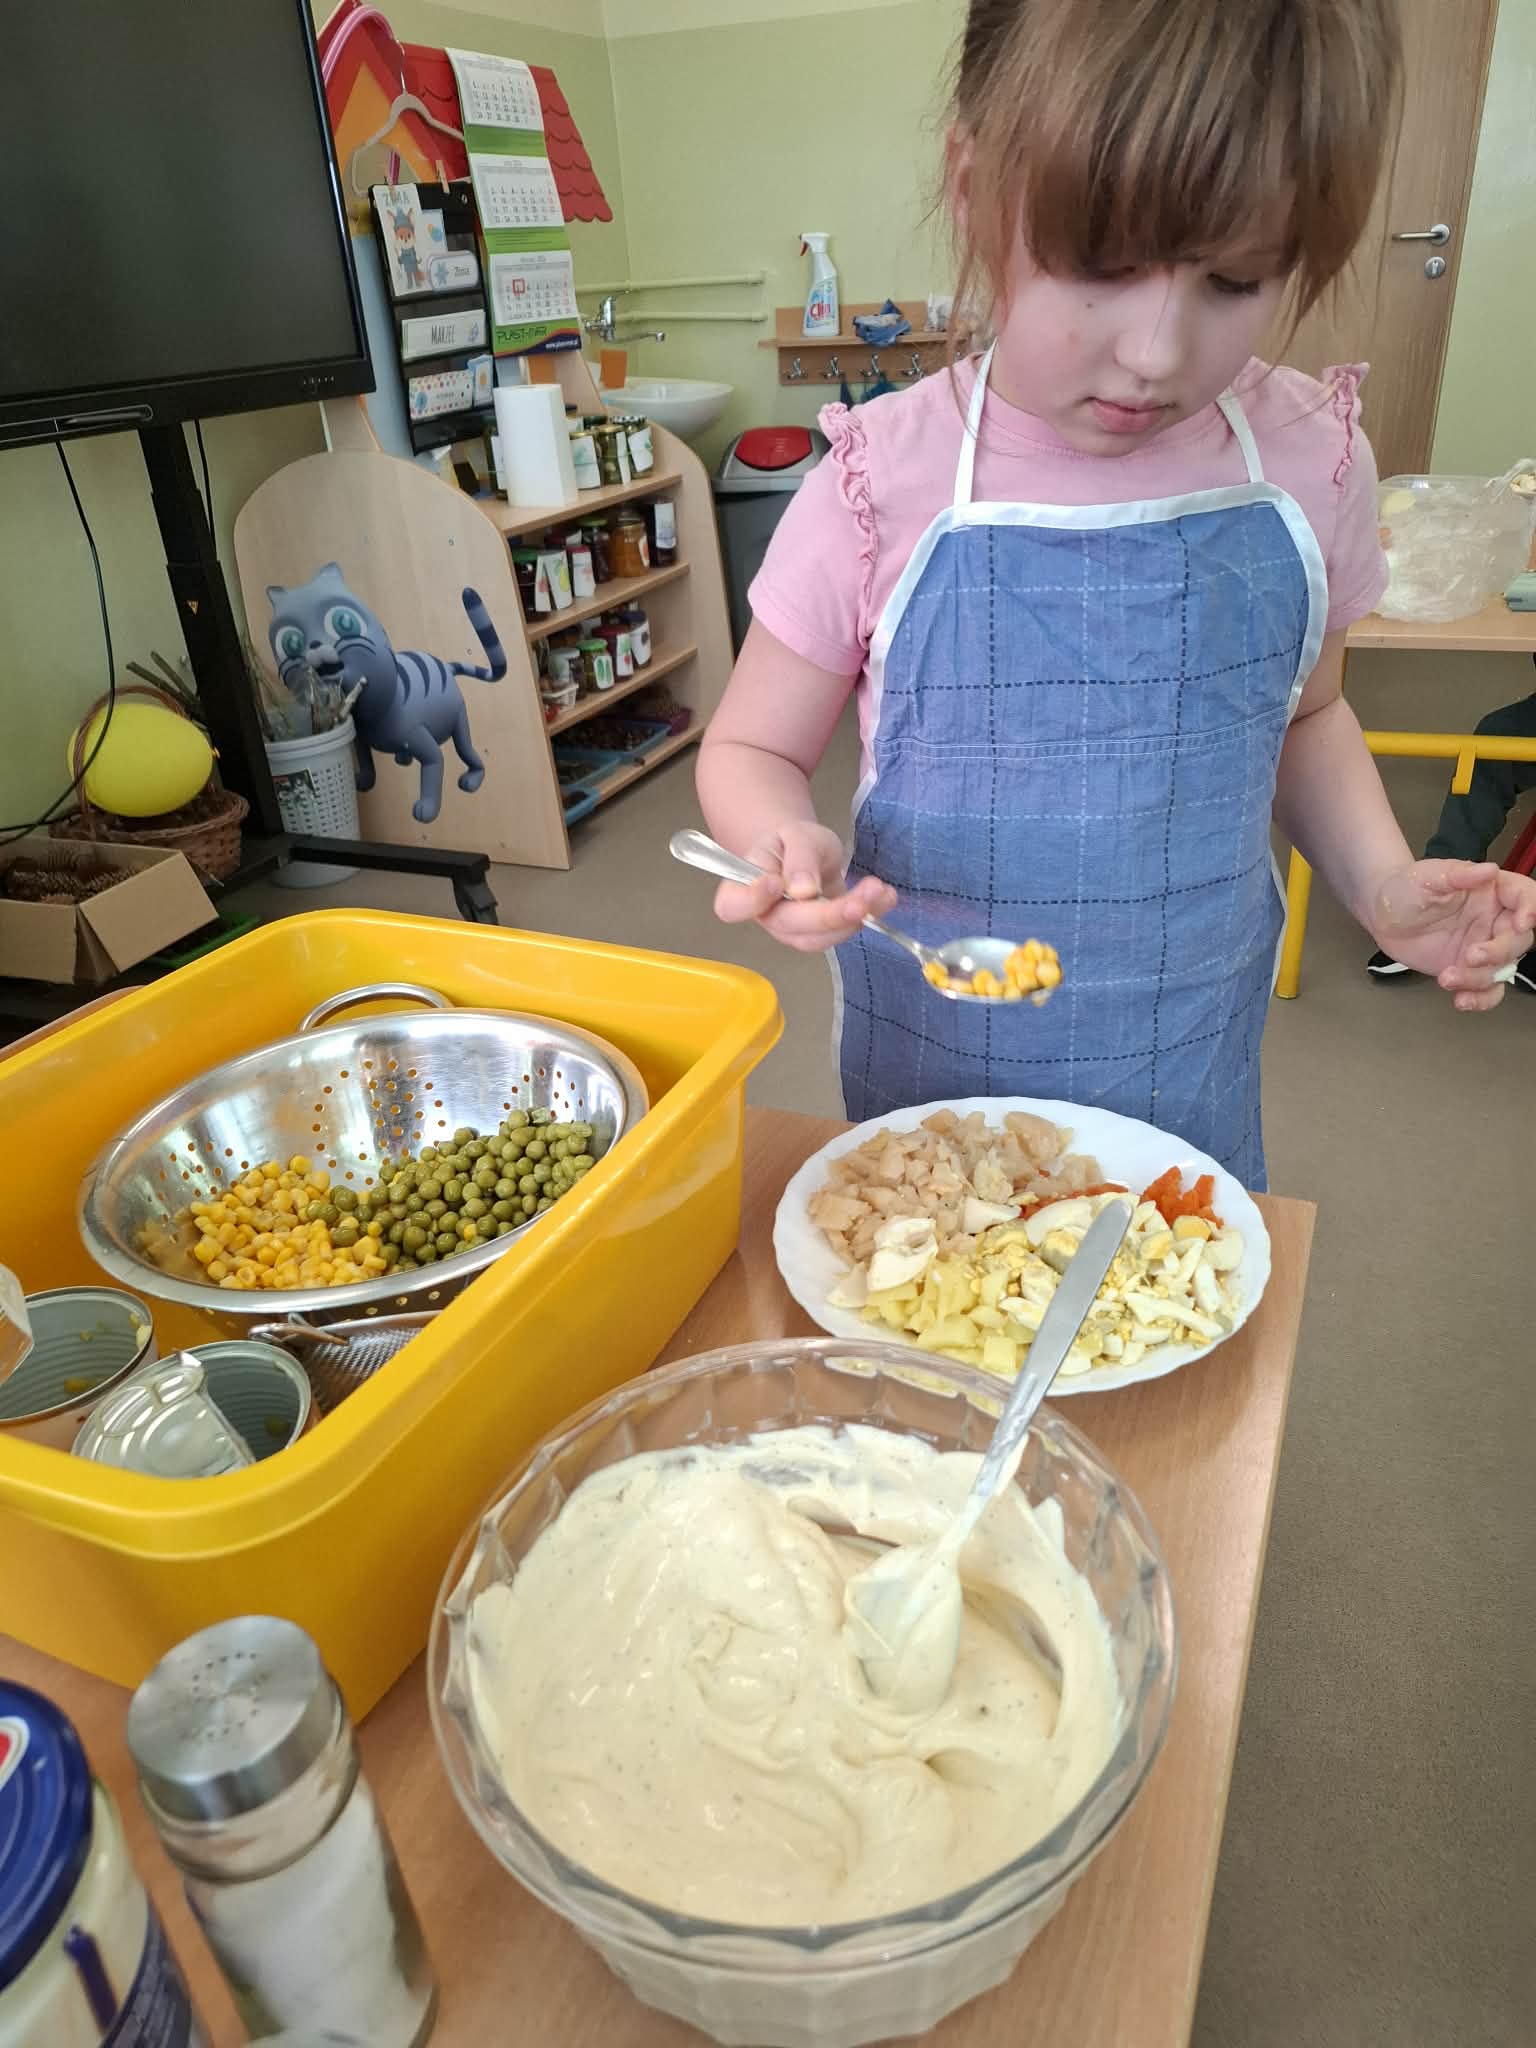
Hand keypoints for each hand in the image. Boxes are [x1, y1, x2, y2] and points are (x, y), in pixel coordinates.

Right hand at [711, 821, 897, 953]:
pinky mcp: (820, 935)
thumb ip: (799, 858)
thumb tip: (803, 890)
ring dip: (852, 919)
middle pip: (788, 925)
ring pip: (818, 938)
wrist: (806, 851)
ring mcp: (793, 930)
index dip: (751, 900)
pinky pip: (840, 933)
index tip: (777, 882)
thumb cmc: (791, 841)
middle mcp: (765, 915)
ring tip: (879, 892)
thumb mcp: (796, 834)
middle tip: (858, 900)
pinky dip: (868, 916)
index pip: (732, 905)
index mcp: (743, 886)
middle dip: (827, 916)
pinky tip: (886, 898)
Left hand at [1369, 860, 1535, 1011]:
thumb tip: (1490, 869)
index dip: (1530, 908)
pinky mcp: (1469, 970)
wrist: (1382, 917)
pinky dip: (1480, 1000)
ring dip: (1480, 979)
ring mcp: (1483, 947)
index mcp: (1492, 891)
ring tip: (1446, 978)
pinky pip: (1487, 990)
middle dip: (1499, 952)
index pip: (1525, 896)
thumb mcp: (1427, 876)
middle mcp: (1494, 920)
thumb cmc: (1406, 888)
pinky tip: (1461, 1001)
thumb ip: (1458, 874)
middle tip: (1470, 956)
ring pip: (1501, 969)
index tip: (1521, 922)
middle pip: (1518, 940)